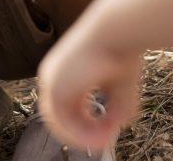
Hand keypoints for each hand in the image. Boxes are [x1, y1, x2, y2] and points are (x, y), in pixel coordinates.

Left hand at [37, 12, 142, 151]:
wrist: (117, 30)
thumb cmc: (121, 50)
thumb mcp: (120, 84)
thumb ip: (116, 106)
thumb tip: (118, 126)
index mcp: (65, 70)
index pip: (66, 105)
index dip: (83, 123)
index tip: (104, 132)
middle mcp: (54, 75)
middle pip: (60, 116)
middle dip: (83, 133)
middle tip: (105, 141)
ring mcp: (51, 81)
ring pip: (58, 123)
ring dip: (83, 136)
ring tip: (107, 139)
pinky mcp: (54, 88)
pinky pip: (62, 123)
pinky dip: (81, 134)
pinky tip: (102, 135)